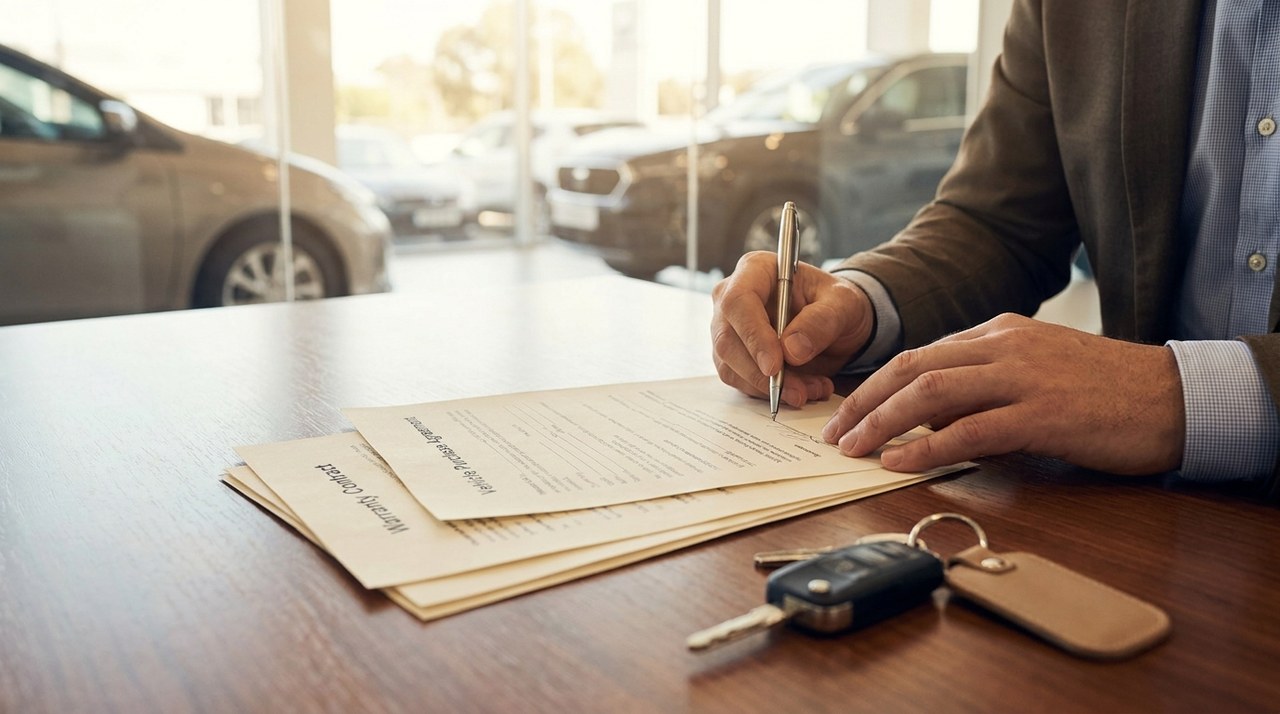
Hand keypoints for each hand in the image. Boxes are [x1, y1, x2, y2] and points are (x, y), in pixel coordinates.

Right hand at [711, 251, 874, 407]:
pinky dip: (770, 394)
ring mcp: (728, 329)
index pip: (738, 301)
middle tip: (798, 392)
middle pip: (727, 339)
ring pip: (731, 366)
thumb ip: (821, 321)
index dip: (753, 335)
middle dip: (762, 373)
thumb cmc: (836, 303)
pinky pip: (741, 382)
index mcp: (755, 270)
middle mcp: (732, 298)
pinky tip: (802, 390)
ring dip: (770, 388)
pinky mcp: (733, 356)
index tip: (775, 366)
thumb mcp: (843, 305)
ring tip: (812, 389)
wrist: (836, 324)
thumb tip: (791, 351)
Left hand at [820, 313, 1184, 474]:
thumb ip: (982, 386)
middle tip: (833, 432)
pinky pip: (969, 430)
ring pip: (931, 392)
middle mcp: (1004, 345)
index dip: (876, 384)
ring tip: (853, 449)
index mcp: (999, 331)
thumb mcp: (1034, 373)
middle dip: (863, 401)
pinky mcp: (1042, 414)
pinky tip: (899, 463)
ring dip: (882, 422)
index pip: (920, 353)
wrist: (1173, 396)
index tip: (847, 412)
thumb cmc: (1103, 391)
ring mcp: (1023, 377)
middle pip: (912, 366)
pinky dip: (926, 446)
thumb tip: (929, 418)